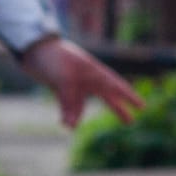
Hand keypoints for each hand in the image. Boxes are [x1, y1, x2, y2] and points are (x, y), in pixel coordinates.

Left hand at [17, 36, 143, 129]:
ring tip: (69, 125)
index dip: (130, 97)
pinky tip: (62, 123)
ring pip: (82, 105)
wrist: (32, 49)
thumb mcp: (63, 80)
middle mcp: (87, 79)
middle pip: (107, 97)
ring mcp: (74, 84)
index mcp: (94, 72)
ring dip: (77, 115)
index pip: (116, 86)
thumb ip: (69, 104)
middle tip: (130, 122)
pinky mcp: (61, 89)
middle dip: (118, 109)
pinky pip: (67, 106)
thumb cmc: (53, 59)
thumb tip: (69, 126)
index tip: (142, 107)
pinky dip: (66, 114)